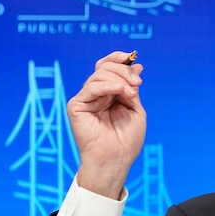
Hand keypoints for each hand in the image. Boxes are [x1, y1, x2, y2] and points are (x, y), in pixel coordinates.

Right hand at [67, 51, 146, 198]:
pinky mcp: (76, 106)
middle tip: (138, 83)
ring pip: (99, 74)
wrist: (117, 158)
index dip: (119, 58)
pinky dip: (108, 86)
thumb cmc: (127, 139)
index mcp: (109, 94)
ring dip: (120, 79)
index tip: (133, 57)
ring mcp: (85, 99)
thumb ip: (132, 88)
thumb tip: (137, 65)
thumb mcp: (135, 108)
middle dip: (124, 70)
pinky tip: (120, 92)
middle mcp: (96, 94)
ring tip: (132, 93)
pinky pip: (91, 88)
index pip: (108, 67)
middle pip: (104, 67)